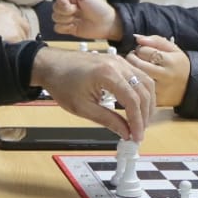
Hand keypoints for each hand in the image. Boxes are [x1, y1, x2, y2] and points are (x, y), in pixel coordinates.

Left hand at [30, 48, 154, 140]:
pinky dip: (142, 92)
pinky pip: (139, 76)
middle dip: (145, 114)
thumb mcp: (82, 107)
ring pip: (146, 82)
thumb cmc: (61, 83)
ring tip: (141, 121)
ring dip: (147, 103)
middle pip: (144, 90)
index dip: (137, 121)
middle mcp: (117, 64)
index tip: (136, 137)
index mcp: (107, 74)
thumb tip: (125, 132)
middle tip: (139, 132)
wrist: (50, 64)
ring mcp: (119, 61)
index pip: (132, 100)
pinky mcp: (118, 62)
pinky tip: (138, 105)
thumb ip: (108, 120)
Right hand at [51, 0, 122, 39]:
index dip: (63, 2)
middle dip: (65, 11)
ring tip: (77, 19)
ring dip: (66, 19)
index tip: (74, 4)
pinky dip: (64, 28)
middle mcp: (68, 7)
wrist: (106, 24)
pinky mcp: (68, 29)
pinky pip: (57, 28)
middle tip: (78, 11)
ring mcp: (68, 18)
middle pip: (55, 8)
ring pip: (55, 18)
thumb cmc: (99, 7)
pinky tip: (74, 26)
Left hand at [127, 34, 191, 108]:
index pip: (145, 51)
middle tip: (133, 58)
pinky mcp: (157, 101)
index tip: (141, 51)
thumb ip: (155, 40)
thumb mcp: (173, 49)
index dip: (139, 49)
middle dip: (131, 59)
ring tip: (135, 68)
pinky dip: (135, 85)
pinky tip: (137, 81)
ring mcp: (161, 90)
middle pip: (138, 65)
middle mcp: (165, 76)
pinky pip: (140, 92)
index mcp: (170, 61)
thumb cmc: (179, 64)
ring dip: (132, 72)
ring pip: (138, 79)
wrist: (192, 87)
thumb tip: (137, 38)